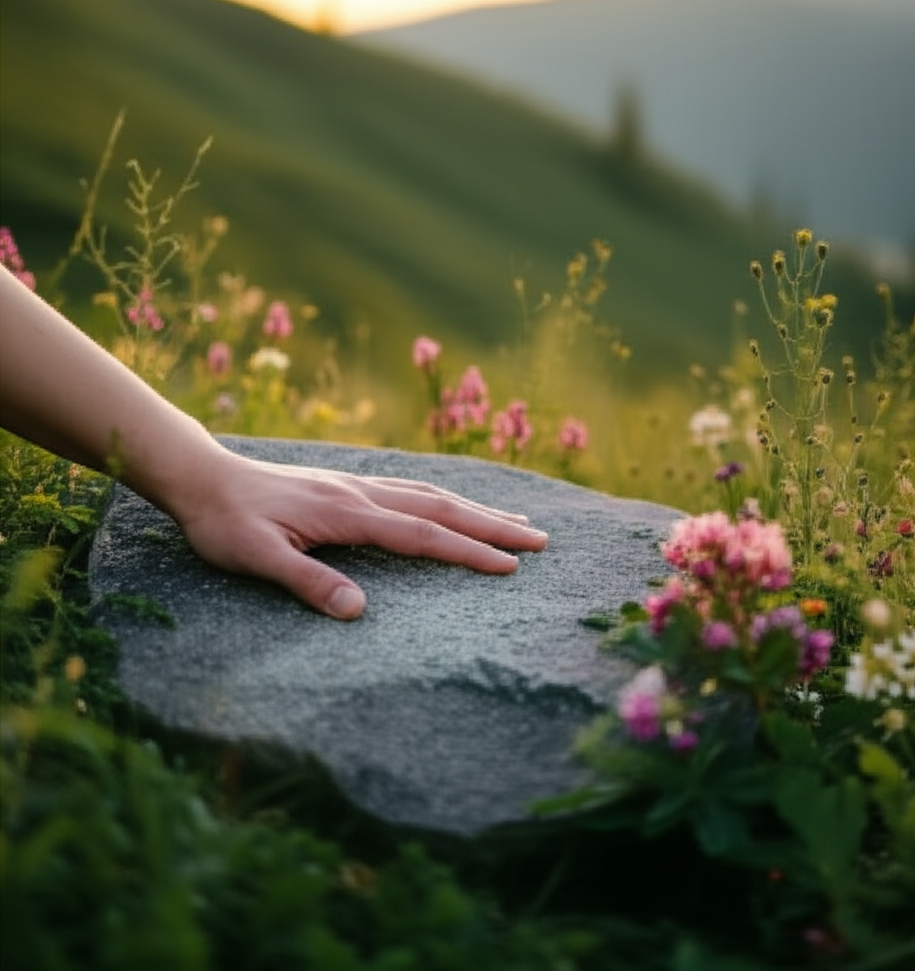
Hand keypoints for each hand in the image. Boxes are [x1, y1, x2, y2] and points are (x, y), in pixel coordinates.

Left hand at [177, 449, 548, 618]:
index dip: (468, 552)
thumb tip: (359, 610)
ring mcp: (356, 485)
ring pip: (431, 494)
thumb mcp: (255, 558)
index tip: (511, 566)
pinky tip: (454, 504)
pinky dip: (445, 497)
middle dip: (493, 525)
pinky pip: (411, 488)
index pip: (421, 534)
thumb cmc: (224, 522)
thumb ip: (307, 581)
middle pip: (441, 507)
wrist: (201, 476)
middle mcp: (360, 493)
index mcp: (345, 512)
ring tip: (516, 519)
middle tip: (541, 539)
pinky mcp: (347, 485)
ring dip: (476, 508)